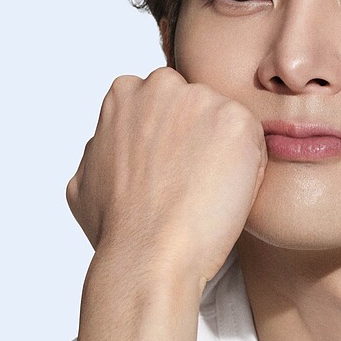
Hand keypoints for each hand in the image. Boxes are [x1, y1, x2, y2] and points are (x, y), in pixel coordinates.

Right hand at [65, 66, 267, 292]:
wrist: (149, 253)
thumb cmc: (116, 228)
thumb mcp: (85, 176)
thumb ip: (103, 148)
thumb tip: (106, 146)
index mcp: (125, 93)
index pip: (166, 105)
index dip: (173, 143)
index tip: (172, 173)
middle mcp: (161, 86)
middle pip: (198, 108)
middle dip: (201, 140)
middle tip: (192, 186)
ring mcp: (200, 100)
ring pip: (227, 125)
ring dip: (226, 155)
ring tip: (207, 196)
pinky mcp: (236, 122)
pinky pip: (254, 144)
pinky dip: (249, 171)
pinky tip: (225, 198)